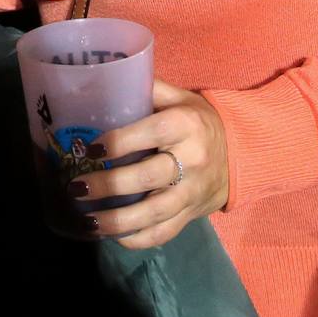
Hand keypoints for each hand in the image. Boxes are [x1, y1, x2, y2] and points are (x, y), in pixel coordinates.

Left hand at [70, 80, 229, 248]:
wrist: (240, 153)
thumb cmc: (198, 120)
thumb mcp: (180, 98)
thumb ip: (149, 90)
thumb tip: (106, 77)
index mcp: (185, 125)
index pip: (151, 133)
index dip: (119, 142)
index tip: (90, 147)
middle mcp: (192, 160)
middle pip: (148, 177)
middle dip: (109, 185)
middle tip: (77, 187)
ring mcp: (192, 192)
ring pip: (155, 212)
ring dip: (118, 221)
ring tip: (88, 221)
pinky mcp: (192, 214)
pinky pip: (165, 232)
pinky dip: (138, 238)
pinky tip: (113, 235)